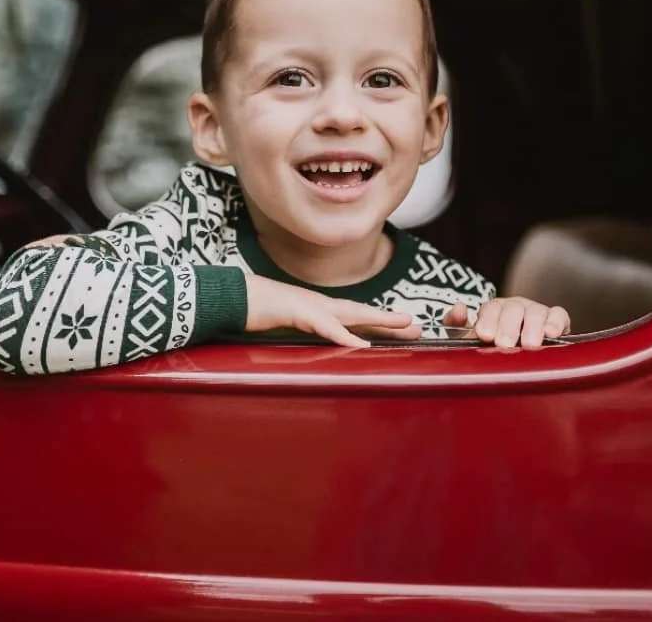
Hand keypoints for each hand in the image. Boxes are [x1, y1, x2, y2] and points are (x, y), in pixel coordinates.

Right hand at [245, 274, 421, 347]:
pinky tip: (358, 343)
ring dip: (377, 319)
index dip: (382, 324)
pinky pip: (323, 325)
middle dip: (390, 320)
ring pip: (349, 313)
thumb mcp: (287, 329)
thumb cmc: (258, 312)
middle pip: (361, 313)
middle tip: (419, 327)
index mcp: (319, 311)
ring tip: (402, 324)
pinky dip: (341, 334)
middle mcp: (319, 306)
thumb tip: (322, 353)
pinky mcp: (295, 311)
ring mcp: (308, 306)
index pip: (356, 318)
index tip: (407, 330)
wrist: (233, 298)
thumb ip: (305, 337)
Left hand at [443, 298, 569, 348]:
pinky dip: (555, 322)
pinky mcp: (557, 320)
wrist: (518, 361)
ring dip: (531, 327)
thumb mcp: (468, 338)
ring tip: (528, 344)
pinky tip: (550, 334)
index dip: (488, 320)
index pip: (490, 308)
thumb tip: (458, 308)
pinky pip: (559, 315)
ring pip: (535, 312)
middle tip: (504, 344)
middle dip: (508, 326)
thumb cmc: (491, 348)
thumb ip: (456, 325)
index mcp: (494, 310)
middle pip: (513, 309)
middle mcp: (515, 307)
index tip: (485, 336)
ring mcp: (536, 312)